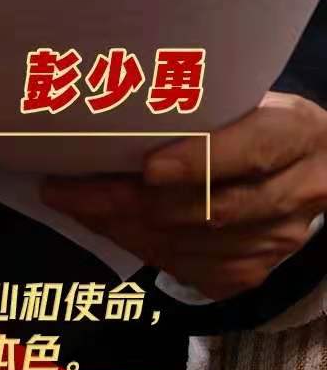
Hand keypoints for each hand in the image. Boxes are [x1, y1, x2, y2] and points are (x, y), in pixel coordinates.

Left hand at [40, 92, 326, 299]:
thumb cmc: (260, 119)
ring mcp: (276, 241)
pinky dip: (139, 246)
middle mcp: (296, 194)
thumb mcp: (247, 96)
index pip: (253, 153)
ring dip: (123, 227)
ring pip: (193, 246)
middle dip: (128, 201)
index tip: (148, 166)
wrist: (315, 168)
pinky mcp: (254, 272)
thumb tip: (118, 103)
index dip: (201, 163)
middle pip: (210, 209)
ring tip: (72, 205)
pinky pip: (188, 269)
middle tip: (67, 187)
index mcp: (296, 134)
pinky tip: (104, 225)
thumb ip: (201, 105)